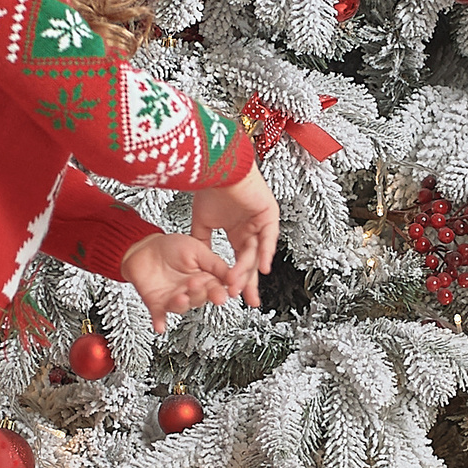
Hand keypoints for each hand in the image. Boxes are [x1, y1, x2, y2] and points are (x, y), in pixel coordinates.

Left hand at [121, 233, 235, 329]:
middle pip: (200, 298)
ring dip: (181, 304)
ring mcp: (174, 298)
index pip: (216, 288)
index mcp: (204, 277)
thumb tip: (233, 275)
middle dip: (198, 293)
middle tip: (195, 284)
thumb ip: (214, 263)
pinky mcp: (158, 304)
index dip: (219, 292)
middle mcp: (190, 290)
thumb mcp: (197, 249)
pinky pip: (159, 315)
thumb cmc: (170, 247)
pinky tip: (160, 326)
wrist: (143, 248)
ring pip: (182, 307)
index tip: (222, 294)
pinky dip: (160, 321)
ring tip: (180, 297)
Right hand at [188, 163, 278, 307]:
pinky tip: (262, 267)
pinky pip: (269, 236)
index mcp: (239, 231)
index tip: (232, 295)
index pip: (240, 261)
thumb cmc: (209, 187)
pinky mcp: (269, 213)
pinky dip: (265, 252)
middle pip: (253, 261)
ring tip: (240, 284)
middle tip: (248, 300)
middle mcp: (251, 229)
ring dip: (248, 270)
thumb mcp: (201, 222)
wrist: (214, 167)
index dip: (237, 279)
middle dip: (250, 282)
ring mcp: (261, 222)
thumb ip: (203, 243)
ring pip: (256, 251)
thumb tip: (197, 261)